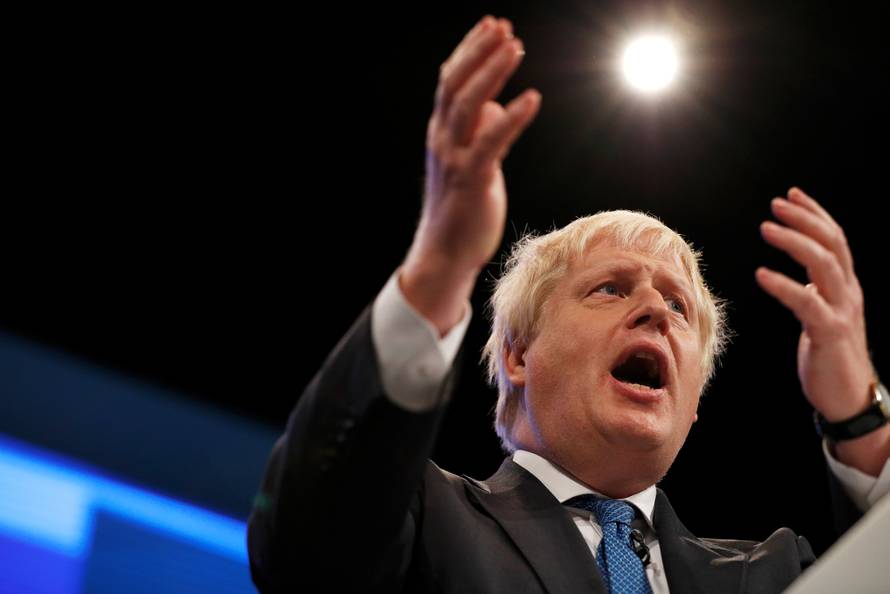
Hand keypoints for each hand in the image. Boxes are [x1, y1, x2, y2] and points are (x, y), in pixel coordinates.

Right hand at [401, 16, 540, 334]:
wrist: (444, 253)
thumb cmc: (462, 209)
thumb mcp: (473, 164)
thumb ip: (482, 133)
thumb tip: (498, 108)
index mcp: (442, 133)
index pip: (450, 81)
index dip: (470, 51)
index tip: (492, 26)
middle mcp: (443, 140)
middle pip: (456, 84)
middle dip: (480, 51)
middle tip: (504, 26)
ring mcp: (455, 159)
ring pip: (468, 105)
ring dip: (492, 72)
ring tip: (515, 47)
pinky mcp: (472, 180)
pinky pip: (491, 142)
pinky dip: (511, 118)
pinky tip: (532, 98)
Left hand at [756, 188, 872, 421]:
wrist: (848, 397)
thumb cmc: (829, 356)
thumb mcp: (822, 316)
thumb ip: (815, 295)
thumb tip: (801, 281)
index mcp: (844, 287)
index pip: (835, 240)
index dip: (815, 215)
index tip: (792, 195)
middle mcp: (848, 293)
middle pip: (832, 244)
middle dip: (805, 219)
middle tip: (776, 203)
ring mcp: (841, 312)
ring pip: (824, 266)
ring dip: (794, 242)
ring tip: (766, 227)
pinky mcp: (829, 333)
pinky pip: (807, 304)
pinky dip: (784, 286)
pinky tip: (761, 275)